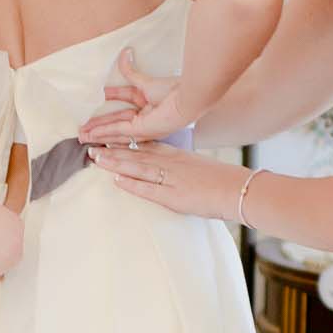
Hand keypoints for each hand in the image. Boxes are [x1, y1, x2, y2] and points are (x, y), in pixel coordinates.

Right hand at [78, 50, 183, 145]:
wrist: (185, 96)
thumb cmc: (174, 90)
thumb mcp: (146, 80)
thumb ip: (131, 72)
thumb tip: (125, 54)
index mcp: (146, 106)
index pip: (122, 106)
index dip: (107, 105)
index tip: (95, 104)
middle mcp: (143, 119)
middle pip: (115, 123)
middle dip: (98, 127)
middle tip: (82, 130)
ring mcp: (142, 127)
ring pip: (114, 130)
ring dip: (97, 133)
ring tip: (82, 136)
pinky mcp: (140, 130)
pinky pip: (118, 131)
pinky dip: (104, 133)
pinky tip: (92, 134)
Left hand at [86, 141, 242, 220]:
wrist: (240, 190)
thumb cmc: (224, 181)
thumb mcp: (199, 166)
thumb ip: (182, 165)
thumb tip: (171, 169)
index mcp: (178, 155)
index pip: (147, 145)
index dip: (126, 141)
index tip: (109, 136)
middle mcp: (171, 164)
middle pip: (136, 153)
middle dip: (113, 149)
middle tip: (92, 145)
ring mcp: (171, 179)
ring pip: (138, 167)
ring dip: (115, 162)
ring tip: (96, 158)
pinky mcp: (174, 196)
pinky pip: (149, 189)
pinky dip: (132, 184)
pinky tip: (116, 179)